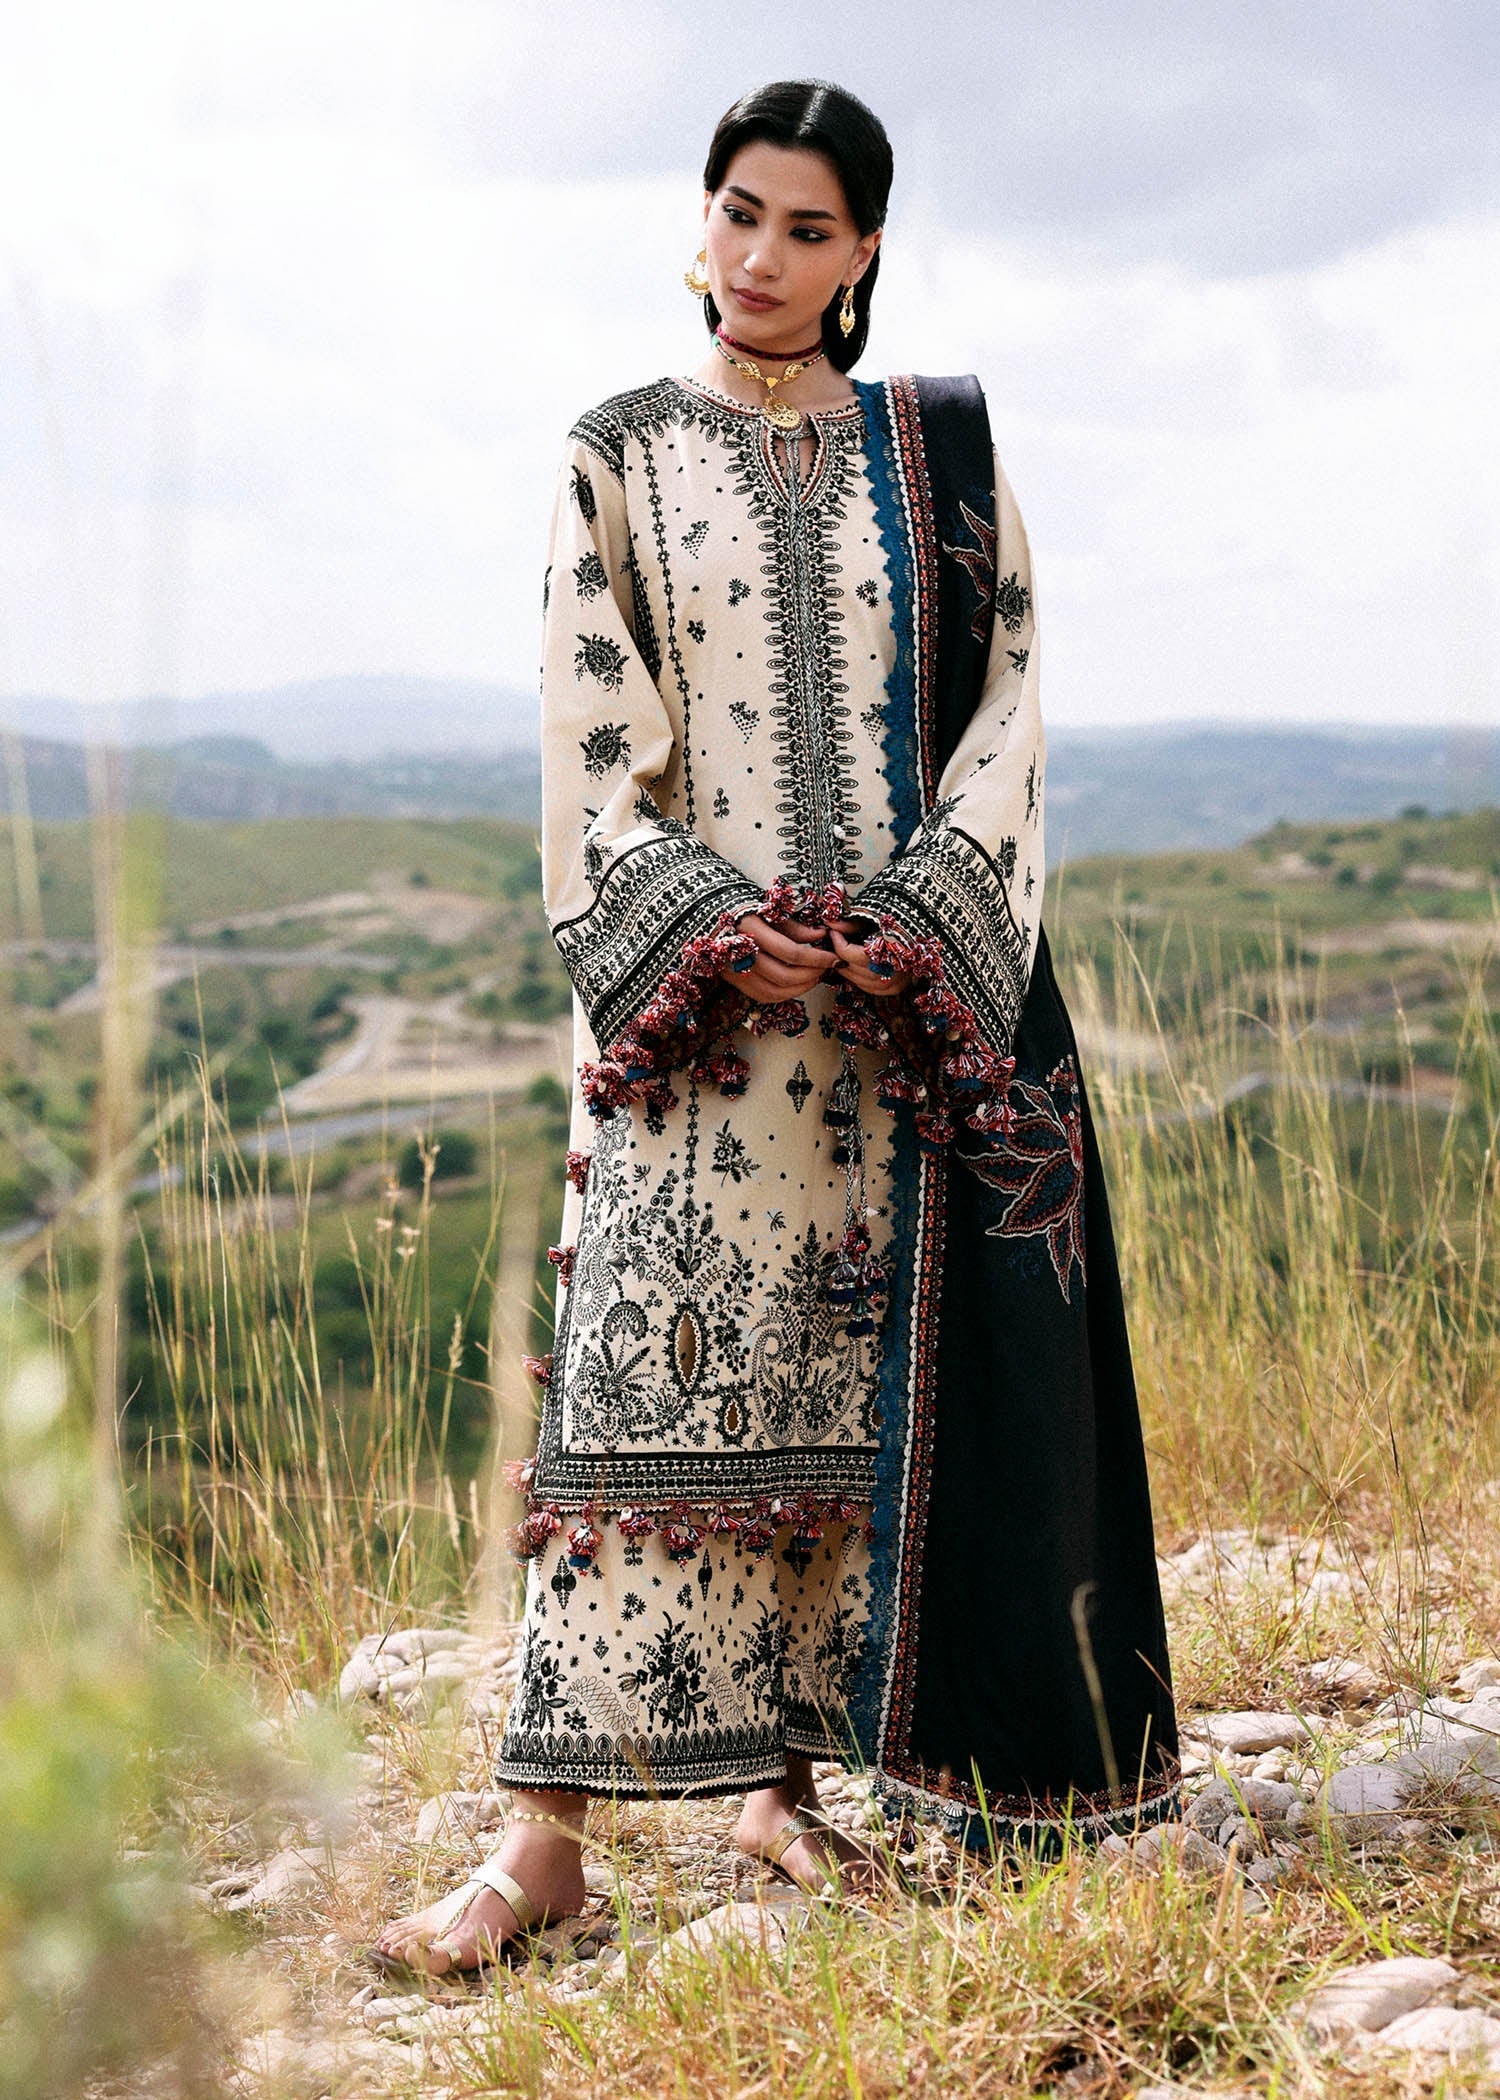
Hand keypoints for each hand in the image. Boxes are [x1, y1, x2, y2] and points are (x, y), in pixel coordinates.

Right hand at [720, 913, 840, 1003]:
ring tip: (814, 977)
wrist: (707, 915)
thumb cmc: (743, 908)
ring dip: (799, 989)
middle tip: (826, 968)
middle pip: (784, 976)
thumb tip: (821, 936)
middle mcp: (740, 952)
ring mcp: (733, 969)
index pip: (791, 953)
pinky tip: (795, 985)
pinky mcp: (731, 980)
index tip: (833, 957)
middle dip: (811, 975)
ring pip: (773, 992)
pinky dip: (782, 995)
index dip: (817, 958)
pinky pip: (760, 995)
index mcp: (750, 929)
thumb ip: (796, 927)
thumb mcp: (769, 910)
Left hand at [825, 917, 911, 997]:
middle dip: (839, 956)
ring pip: (858, 981)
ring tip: (845, 954)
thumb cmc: (899, 925)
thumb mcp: (874, 920)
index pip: (849, 953)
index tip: (832, 932)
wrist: (921, 937)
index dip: (837, 942)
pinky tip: (857, 967)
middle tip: (836, 943)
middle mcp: (893, 970)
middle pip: (851, 969)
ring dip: (847, 969)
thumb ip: (851, 924)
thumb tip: (829, 923)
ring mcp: (894, 982)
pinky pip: (868, 988)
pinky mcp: (895, 988)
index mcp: (889, 948)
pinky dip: (859, 978)